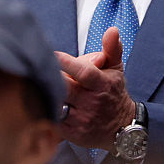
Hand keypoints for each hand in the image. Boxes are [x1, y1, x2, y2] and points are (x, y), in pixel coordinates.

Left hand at [56, 27, 135, 149]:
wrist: (120, 127)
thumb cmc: (113, 93)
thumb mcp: (116, 69)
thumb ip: (112, 49)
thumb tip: (112, 30)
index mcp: (103, 84)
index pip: (84, 72)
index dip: (67, 63)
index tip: (53, 54)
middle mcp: (92, 102)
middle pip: (65, 88)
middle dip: (53, 79)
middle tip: (44, 71)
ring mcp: (81, 119)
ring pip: (56, 104)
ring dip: (48, 94)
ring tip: (43, 86)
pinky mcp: (71, 133)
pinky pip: (52, 119)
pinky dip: (47, 110)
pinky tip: (45, 103)